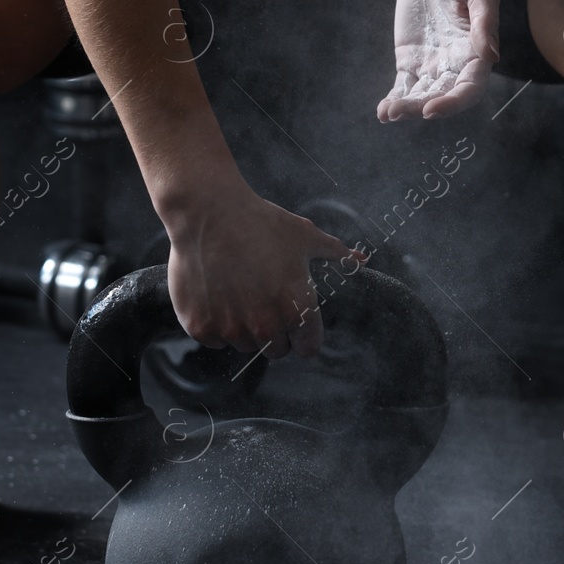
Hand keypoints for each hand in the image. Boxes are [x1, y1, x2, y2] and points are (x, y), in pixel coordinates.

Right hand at [164, 177, 360, 359]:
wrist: (208, 213)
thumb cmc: (261, 222)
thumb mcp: (305, 236)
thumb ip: (336, 254)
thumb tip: (362, 260)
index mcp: (297, 309)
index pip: (308, 349)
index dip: (304, 336)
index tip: (296, 325)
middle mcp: (266, 326)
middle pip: (277, 351)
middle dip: (274, 332)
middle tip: (264, 300)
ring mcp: (231, 329)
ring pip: (245, 344)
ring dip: (244, 327)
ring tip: (238, 291)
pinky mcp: (201, 327)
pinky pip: (215, 340)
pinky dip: (215, 324)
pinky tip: (215, 294)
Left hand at [377, 0, 500, 121]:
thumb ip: (485, 20)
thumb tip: (490, 55)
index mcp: (477, 52)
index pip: (469, 87)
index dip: (453, 103)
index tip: (431, 108)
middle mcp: (456, 64)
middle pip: (442, 96)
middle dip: (421, 108)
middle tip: (398, 112)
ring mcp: (432, 64)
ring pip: (421, 95)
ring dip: (405, 107)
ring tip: (386, 113)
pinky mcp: (411, 58)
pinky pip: (404, 84)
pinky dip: (395, 98)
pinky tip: (383, 111)